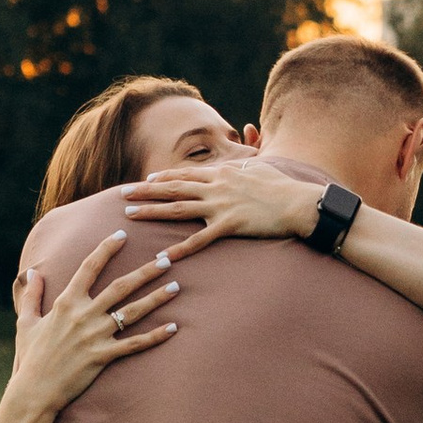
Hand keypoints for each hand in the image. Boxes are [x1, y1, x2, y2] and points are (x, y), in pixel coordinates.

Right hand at [6, 232, 179, 421]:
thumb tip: (32, 271)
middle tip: (167, 258)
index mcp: (66, 302)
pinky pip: (135, 344)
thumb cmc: (31, 357)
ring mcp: (95, 336)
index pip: (89, 267)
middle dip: (146, 271)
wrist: (35, 391)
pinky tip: (173, 328)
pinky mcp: (104, 356)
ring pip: (133, 312)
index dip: (106, 249)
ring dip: (156, 297)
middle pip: (121, 286)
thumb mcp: (26, 322)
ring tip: (176, 286)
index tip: (122, 234)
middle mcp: (84, 315)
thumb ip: (31, 295)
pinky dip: (155, 336)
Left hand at [121, 148, 321, 257]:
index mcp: (222, 173)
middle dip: (145, 191)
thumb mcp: (260, 169)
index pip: (185, 175)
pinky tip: (164, 256)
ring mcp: (221, 206)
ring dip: (152, 212)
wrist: (300, 202)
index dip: (163, 179)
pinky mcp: (229, 225)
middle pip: (173, 188)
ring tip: (131, 215)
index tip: (145, 182)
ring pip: (178, 209)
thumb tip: (238, 166)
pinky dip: (181, 248)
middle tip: (122, 194)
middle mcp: (216, 187)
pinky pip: (200, 239)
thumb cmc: (284, 187)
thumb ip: (243, 168)